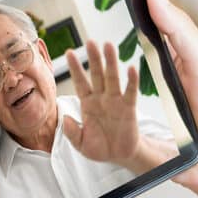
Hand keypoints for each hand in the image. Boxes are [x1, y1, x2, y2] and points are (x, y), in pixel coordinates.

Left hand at [63, 40, 141, 165]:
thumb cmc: (99, 148)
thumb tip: (66, 118)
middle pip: (96, 75)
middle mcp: (101, 98)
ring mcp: (115, 101)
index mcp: (87, 104)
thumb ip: (72, 133)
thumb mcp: (81, 145)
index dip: (75, 68)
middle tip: (90, 42)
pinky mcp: (129, 108)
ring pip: (113, 78)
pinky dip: (132, 81)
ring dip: (111, 63)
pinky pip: (130, 92)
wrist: (119, 155)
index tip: (69, 52)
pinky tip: (131, 68)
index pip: (80, 82)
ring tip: (109, 45)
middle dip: (93, 58)